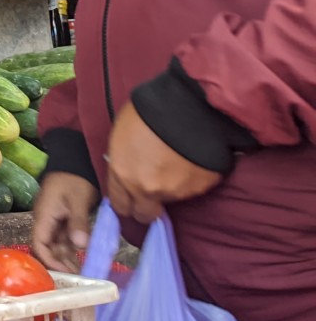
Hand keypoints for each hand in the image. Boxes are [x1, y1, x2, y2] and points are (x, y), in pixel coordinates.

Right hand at [32, 171, 99, 272]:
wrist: (75, 162)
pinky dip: (71, 252)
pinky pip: (64, 240)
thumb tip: (80, 245)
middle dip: (59, 265)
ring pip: (56, 246)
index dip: (49, 260)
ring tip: (81, 274)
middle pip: (47, 248)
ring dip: (66, 260)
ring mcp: (54, 222)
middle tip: (77, 278)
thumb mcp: (77, 199)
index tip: (66, 272)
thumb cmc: (74, 179)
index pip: (39, 244)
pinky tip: (81, 260)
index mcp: (44, 216)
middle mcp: (46, 221)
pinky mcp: (63, 221)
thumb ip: (78, 222)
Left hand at [106, 101, 221, 223]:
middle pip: (144, 214)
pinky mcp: (200, 188)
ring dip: (170, 187)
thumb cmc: (147, 112)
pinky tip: (190, 159)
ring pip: (170, 199)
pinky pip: (192, 188)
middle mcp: (147, 189)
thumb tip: (127, 171)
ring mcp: (176, 191)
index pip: (120, 205)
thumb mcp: (121, 135)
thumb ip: (122, 161)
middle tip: (152, 191)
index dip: (125, 202)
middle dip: (146, 206)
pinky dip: (190, 179)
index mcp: (123, 174)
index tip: (130, 198)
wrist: (186, 106)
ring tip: (174, 161)